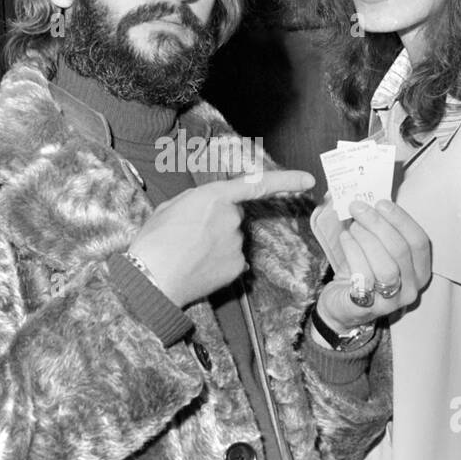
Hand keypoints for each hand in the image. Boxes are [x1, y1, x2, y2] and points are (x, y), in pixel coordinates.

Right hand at [128, 169, 315, 306]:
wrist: (152, 279)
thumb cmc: (153, 242)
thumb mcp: (170, 208)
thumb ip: (196, 202)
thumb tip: (207, 208)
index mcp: (213, 197)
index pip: (257, 184)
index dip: (286, 180)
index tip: (308, 180)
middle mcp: (231, 218)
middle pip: (234, 215)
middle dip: (218, 221)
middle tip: (189, 233)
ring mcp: (237, 244)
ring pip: (232, 238)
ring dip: (216, 242)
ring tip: (188, 252)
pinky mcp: (237, 267)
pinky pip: (233, 259)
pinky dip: (219, 262)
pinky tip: (198, 267)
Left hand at [315, 199, 431, 330]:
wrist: (342, 304)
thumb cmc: (363, 270)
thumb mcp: (377, 248)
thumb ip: (381, 228)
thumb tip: (370, 199)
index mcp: (420, 270)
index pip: (419, 242)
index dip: (401, 219)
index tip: (381, 202)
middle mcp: (412, 287)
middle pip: (401, 250)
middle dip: (378, 224)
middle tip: (358, 207)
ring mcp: (392, 301)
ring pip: (385, 265)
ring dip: (365, 239)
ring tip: (352, 226)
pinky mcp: (369, 307)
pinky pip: (364, 277)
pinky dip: (353, 252)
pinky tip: (345, 239)